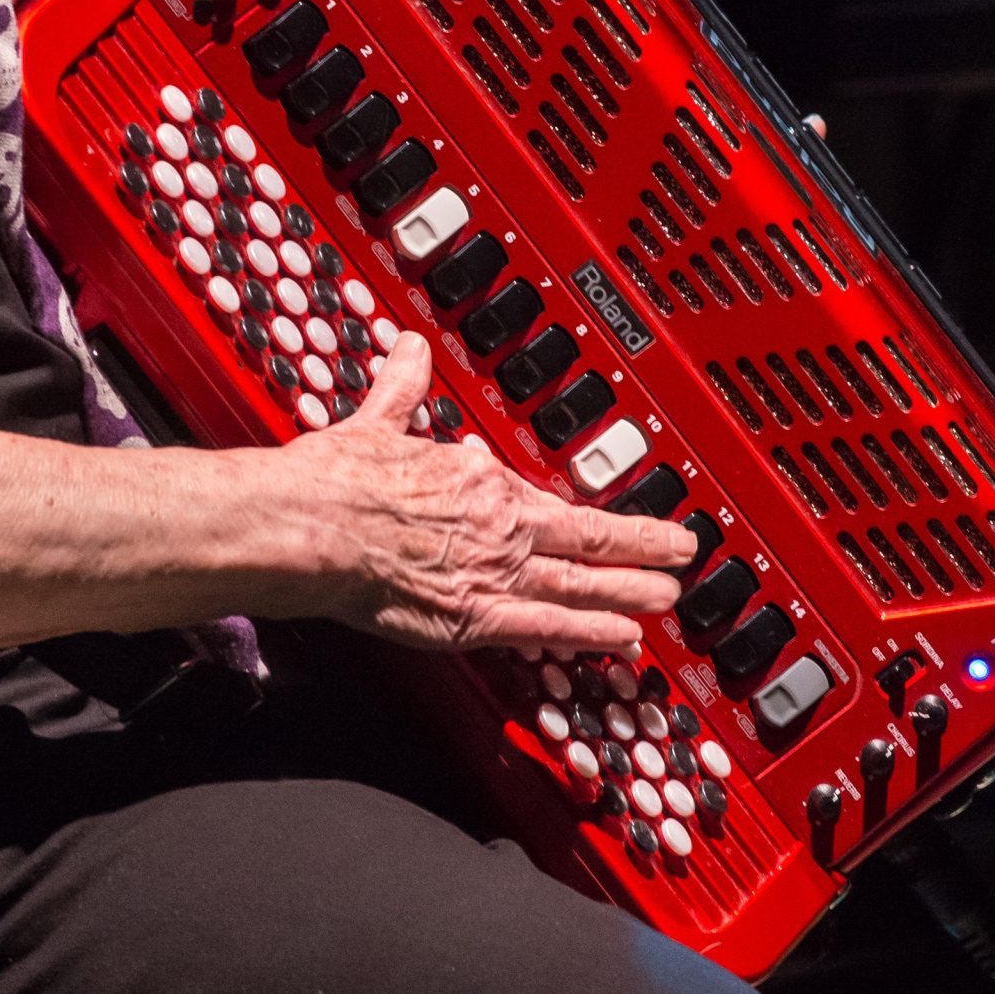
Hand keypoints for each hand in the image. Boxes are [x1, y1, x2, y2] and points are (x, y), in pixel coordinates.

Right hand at [279, 334, 691, 655]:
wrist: (312, 526)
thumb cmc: (335, 482)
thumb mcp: (378, 422)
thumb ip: (402, 389)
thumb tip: (409, 352)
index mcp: (476, 476)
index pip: (542, 496)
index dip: (582, 509)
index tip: (605, 513)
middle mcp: (499, 524)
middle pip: (587, 537)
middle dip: (641, 545)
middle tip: (682, 552)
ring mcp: (494, 572)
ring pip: (583, 584)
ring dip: (633, 590)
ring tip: (669, 598)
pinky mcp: (475, 617)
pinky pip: (550, 629)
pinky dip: (592, 634)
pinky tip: (622, 641)